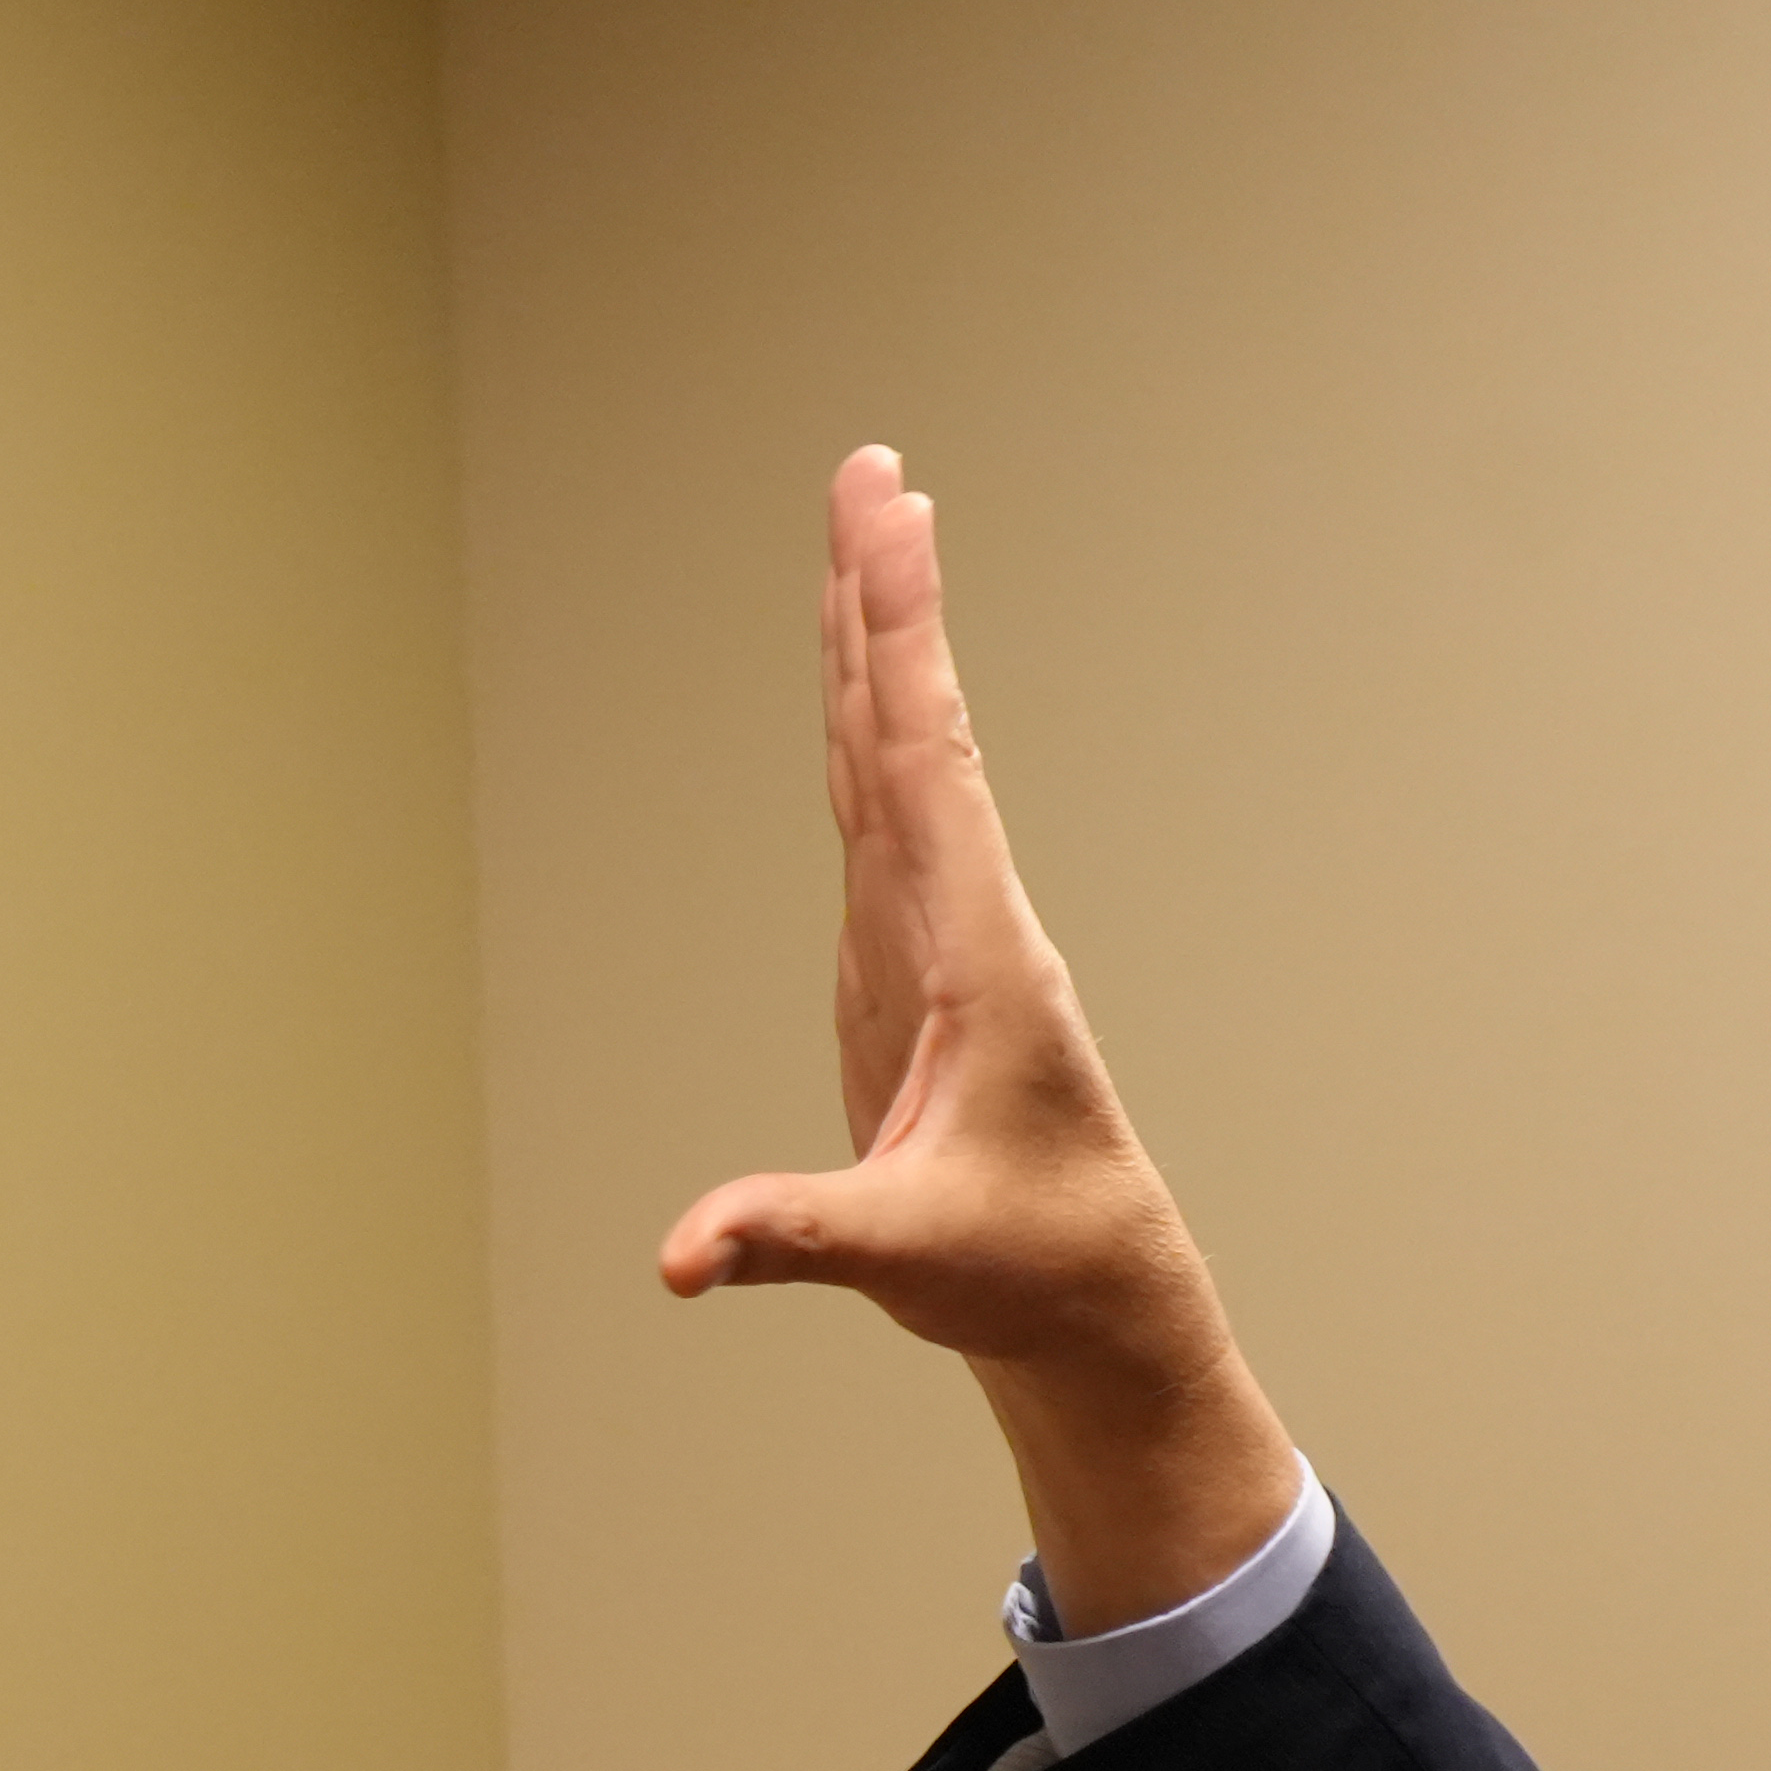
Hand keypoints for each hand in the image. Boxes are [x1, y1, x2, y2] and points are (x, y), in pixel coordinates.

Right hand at [667, 449, 1299, 1634]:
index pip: (927, 766)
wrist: (1088, 1299)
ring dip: (873, 645)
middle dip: (884, 596)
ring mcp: (928, 937)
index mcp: (975, 954)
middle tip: (870, 470)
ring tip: (860, 533)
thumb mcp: (906, 1256)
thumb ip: (795, 1237)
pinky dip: (859, 728)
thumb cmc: (1022, 1266)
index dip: (902, 639)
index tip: (892, 521)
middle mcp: (959, 919)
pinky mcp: (901, 967)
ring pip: (893, 760)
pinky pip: (876, 813)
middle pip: (909, 727)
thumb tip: (681, 1257)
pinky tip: (850, 679)